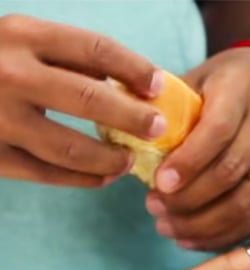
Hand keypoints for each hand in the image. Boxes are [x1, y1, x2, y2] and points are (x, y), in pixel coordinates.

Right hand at [0, 14, 165, 186]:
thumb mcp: (15, 39)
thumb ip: (62, 56)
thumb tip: (124, 84)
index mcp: (20, 35)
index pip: (95, 49)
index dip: (135, 68)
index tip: (159, 85)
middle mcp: (11, 74)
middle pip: (91, 100)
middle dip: (134, 117)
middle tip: (158, 129)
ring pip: (72, 148)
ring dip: (110, 158)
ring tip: (129, 162)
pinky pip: (48, 174)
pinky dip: (83, 179)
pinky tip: (102, 179)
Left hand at [144, 46, 249, 250]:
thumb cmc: (228, 83)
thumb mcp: (197, 79)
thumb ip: (168, 108)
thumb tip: (129, 142)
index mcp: (243, 89)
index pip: (218, 132)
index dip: (188, 163)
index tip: (158, 184)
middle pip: (231, 173)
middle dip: (189, 199)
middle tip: (155, 208)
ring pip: (246, 203)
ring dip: (203, 224)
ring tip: (168, 227)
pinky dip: (222, 235)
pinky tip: (192, 238)